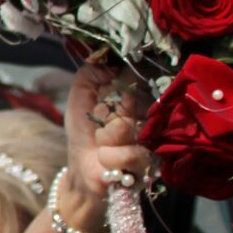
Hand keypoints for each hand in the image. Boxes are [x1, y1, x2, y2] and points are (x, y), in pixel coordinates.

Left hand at [62, 64, 151, 232]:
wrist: (82, 170)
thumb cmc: (83, 133)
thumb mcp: (80, 97)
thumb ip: (90, 75)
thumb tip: (110, 62)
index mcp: (136, 99)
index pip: (136, 80)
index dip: (118, 89)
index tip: (104, 100)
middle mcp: (149, 118)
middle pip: (131, 103)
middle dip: (106, 116)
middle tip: (100, 126)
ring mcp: (152, 141)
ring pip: (126, 129)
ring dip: (105, 139)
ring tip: (102, 145)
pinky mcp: (149, 165)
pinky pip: (127, 154)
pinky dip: (108, 158)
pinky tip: (106, 161)